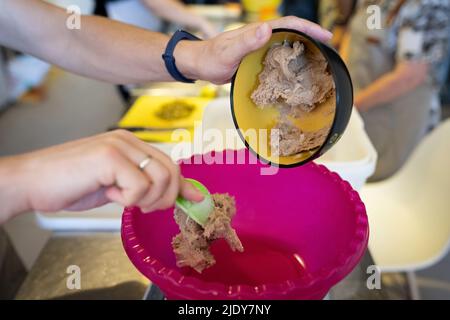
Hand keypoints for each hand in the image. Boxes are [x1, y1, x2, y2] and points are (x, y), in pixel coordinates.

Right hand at [0, 130, 202, 221]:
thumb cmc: (71, 184)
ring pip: (160, 178)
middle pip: (172, 170)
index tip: (194, 199)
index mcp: (130, 144)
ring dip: (145, 199)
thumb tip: (178, 195)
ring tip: (121, 198)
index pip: (170, 163)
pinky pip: (139, 187)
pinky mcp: (109, 156)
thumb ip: (145, 186)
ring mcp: (119, 145)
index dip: (183, 184)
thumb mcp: (115, 186)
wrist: (32, 182)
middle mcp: (128, 140)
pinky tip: (107, 193)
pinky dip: (127, 200)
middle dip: (165, 197)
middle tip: (142, 205)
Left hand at [176, 16, 332, 83]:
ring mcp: (259, 47)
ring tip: (318, 63)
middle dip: (312, 39)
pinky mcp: (256, 58)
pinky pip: (277, 57)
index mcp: (258, 31)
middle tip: (328, 52)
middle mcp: (261, 37)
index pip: (290, 24)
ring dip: (302, 51)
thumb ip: (246, 42)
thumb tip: (267, 29)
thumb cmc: (211, 58)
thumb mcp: (228, 51)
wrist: (199, 64)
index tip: (326, 37)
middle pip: (292, 33)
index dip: (310, 28)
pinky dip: (289, 63)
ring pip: (286, 45)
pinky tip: (294, 74)